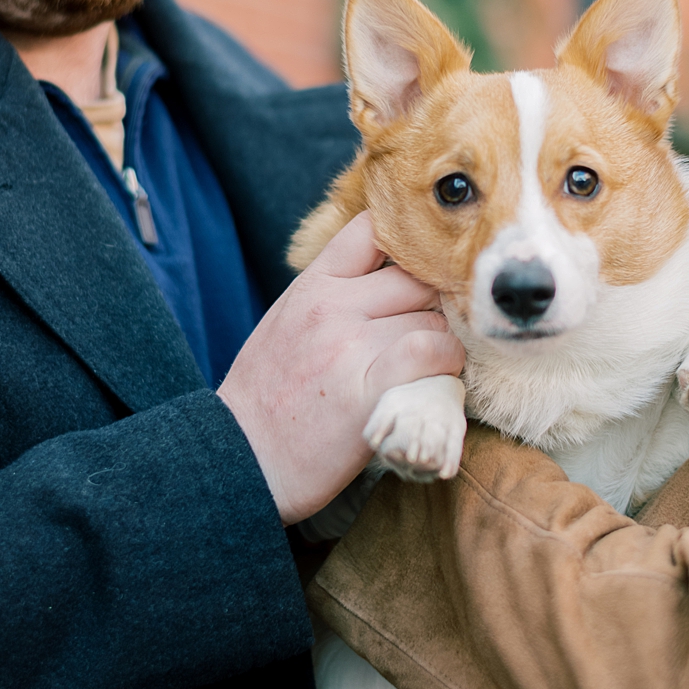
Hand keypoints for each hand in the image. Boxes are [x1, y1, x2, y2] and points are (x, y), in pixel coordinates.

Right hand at [218, 212, 465, 524]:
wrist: (241, 456)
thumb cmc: (265, 399)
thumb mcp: (284, 325)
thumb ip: (329, 297)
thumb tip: (382, 281)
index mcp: (310, 287)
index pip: (370, 231)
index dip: (404, 247)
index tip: (415, 274)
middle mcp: (332, 306)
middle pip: (416, 278)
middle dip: (431, 305)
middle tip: (430, 334)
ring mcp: (352, 344)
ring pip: (432, 318)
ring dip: (443, 343)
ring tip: (430, 368)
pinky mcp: (373, 386)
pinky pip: (433, 353)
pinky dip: (447, 366)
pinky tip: (436, 382)